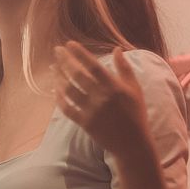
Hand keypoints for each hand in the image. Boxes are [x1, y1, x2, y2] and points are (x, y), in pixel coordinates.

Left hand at [51, 42, 148, 156]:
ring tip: (53, 67)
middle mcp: (101, 97)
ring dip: (59, 77)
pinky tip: (55, 89)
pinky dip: (59, 99)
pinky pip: (67, 109)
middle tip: (57, 51)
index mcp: (114, 87)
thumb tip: (116, 49)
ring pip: (69, 90)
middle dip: (65, 61)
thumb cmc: (136, 114)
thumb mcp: (135, 89)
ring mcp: (91, 111)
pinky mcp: (85, 123)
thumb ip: (125, 68)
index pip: (93, 66)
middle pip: (77, 75)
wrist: (133, 143)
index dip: (80, 54)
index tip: (69, 44)